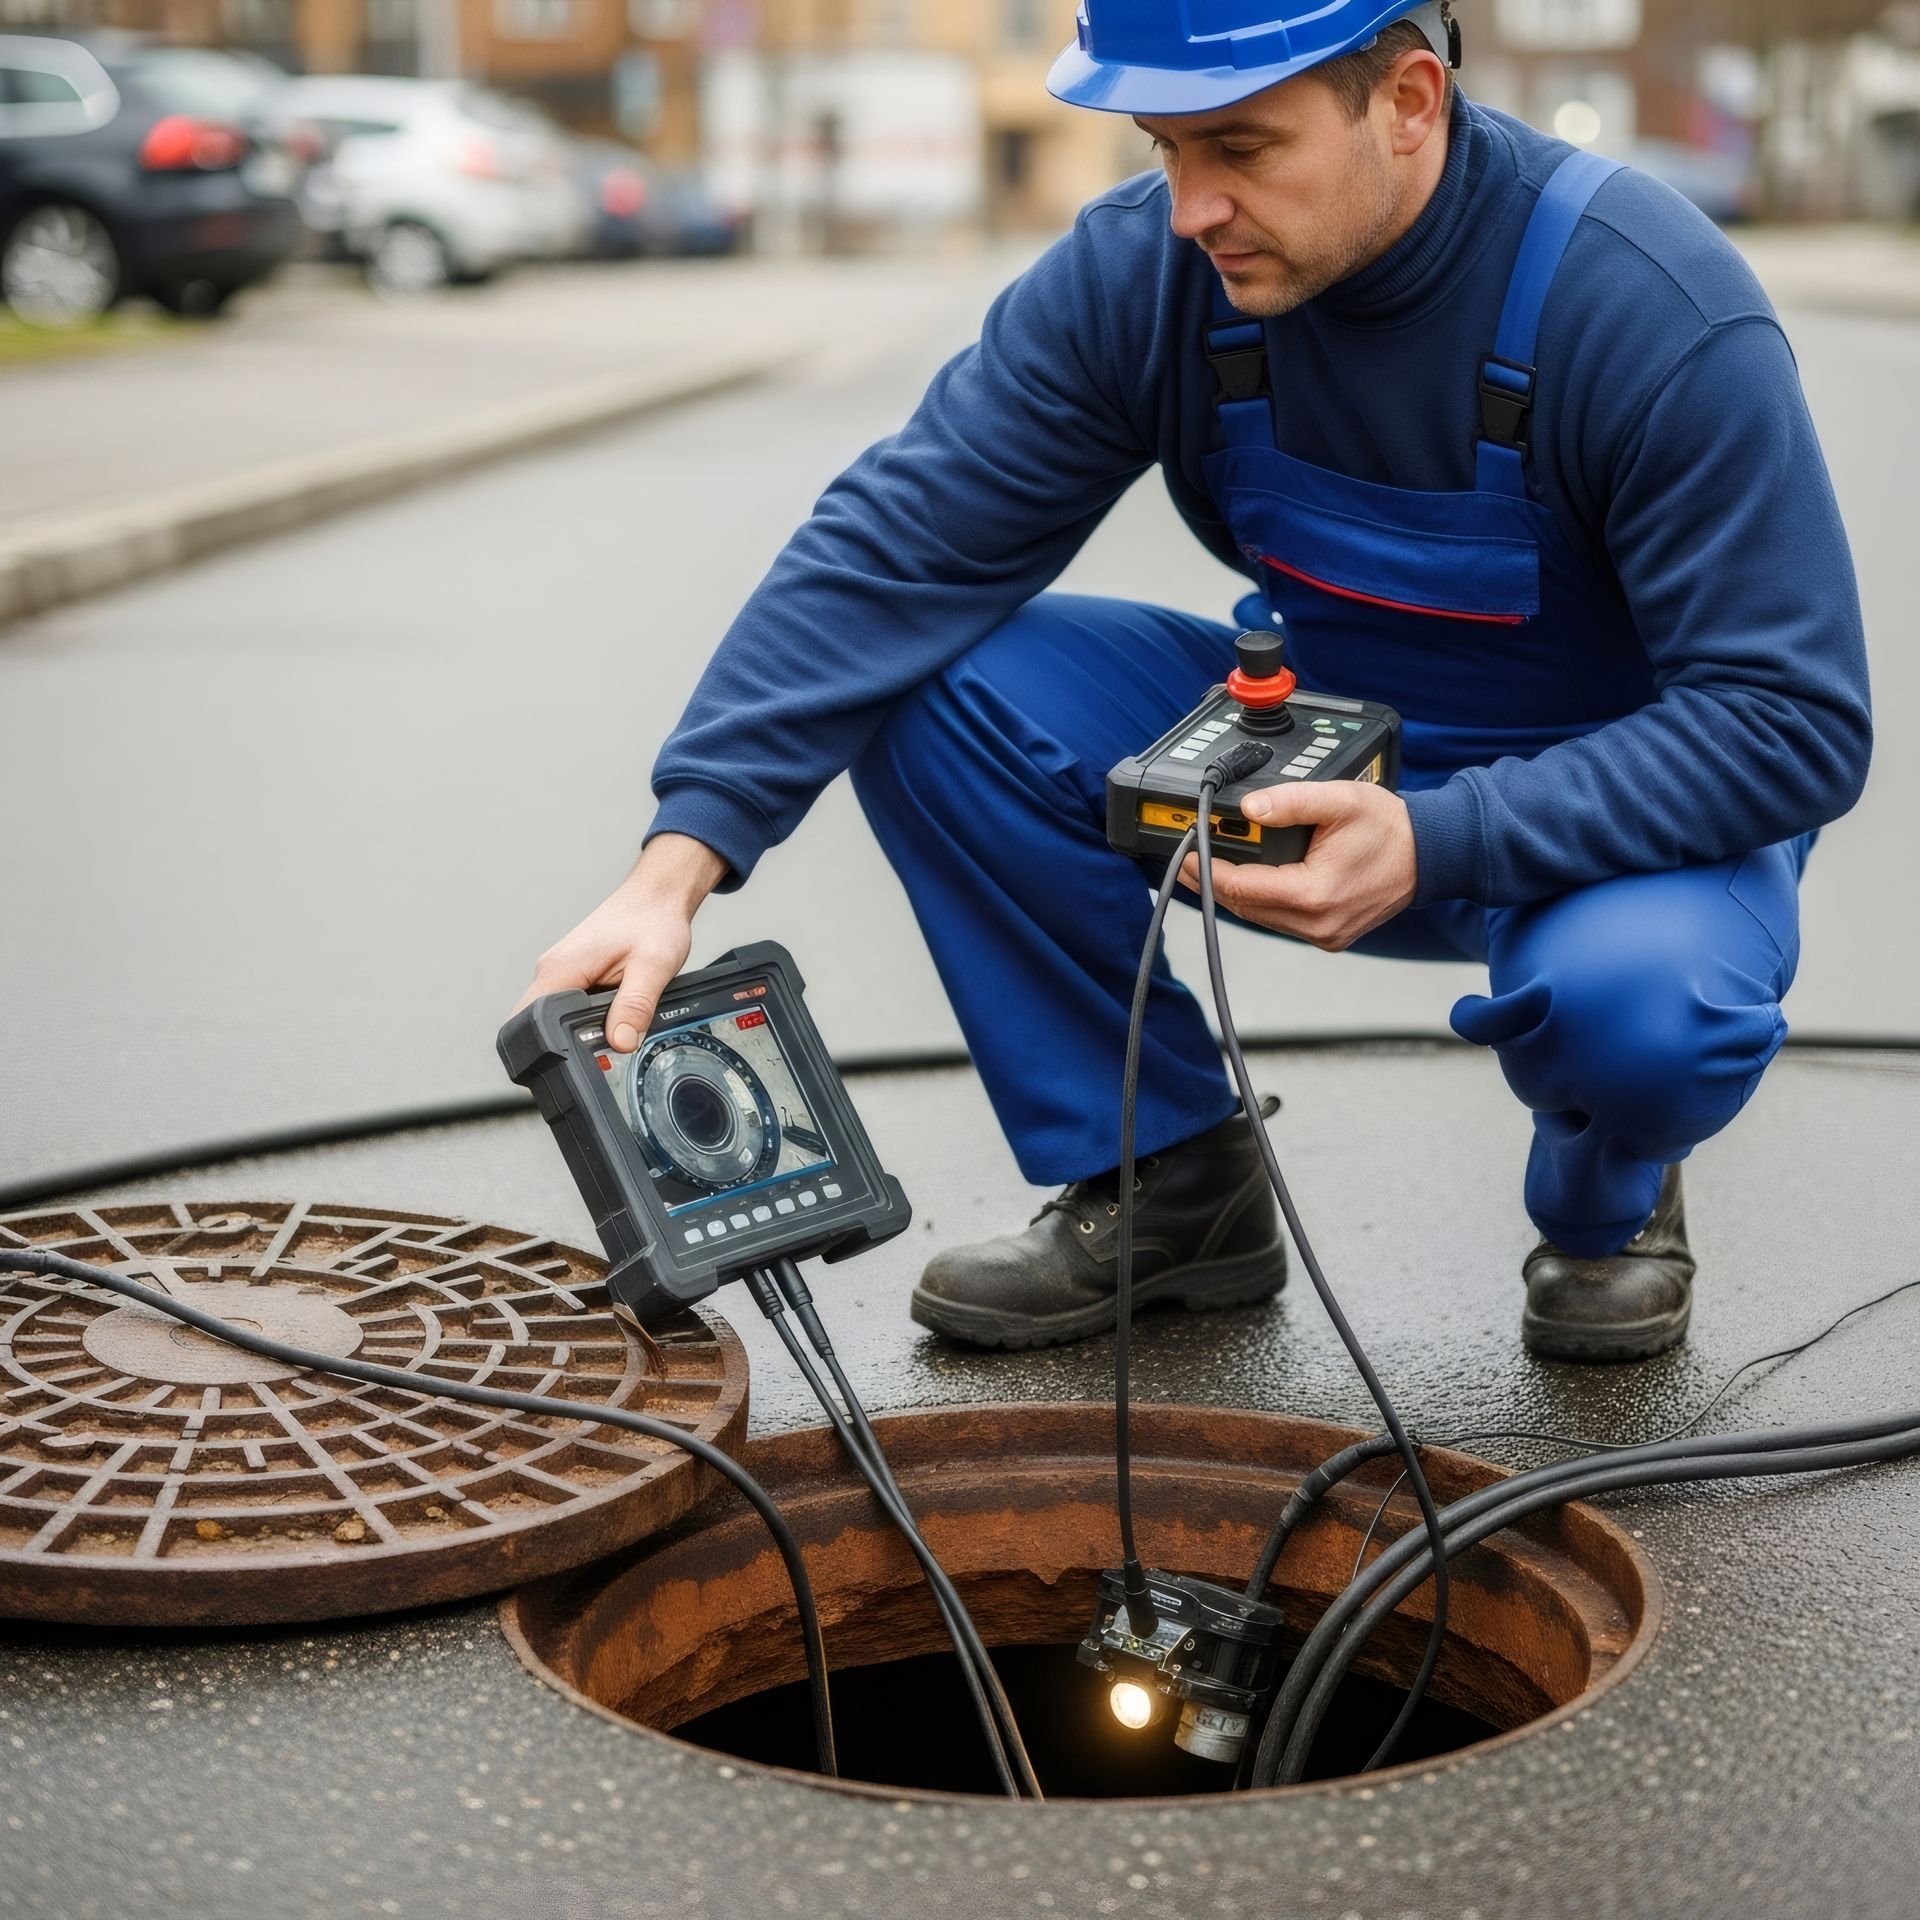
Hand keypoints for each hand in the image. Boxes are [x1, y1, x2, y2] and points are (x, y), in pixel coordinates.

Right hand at [514, 834, 728, 1050]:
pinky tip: (616, 1007)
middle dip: (572, 1043)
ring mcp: (561, 972)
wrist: (656, 897)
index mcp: (560, 969)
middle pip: (542, 1026)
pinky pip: (573, 1006)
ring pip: (559, 1018)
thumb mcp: (653, 967)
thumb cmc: (652, 920)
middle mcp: (553, 970)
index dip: (549, 1047)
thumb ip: (635, 1006)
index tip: (579, 1058)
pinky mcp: (573, 975)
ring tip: (618, 1017)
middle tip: (610, 1039)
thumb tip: (621, 1042)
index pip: (530, 1022)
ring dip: (585, 1028)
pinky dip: (593, 1016)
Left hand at [1178, 781, 1417, 951]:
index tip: (1185, 856)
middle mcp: (1318, 923)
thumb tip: (1251, 809)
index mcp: (1316, 895)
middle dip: (1212, 882)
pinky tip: (1249, 880)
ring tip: (1210, 867)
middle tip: (1187, 860)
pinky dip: (1261, 901)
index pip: (1243, 888)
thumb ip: (1291, 801)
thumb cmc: (1391, 829)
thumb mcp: (1340, 800)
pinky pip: (1281, 920)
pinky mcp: (1329, 935)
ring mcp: (1324, 934)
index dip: (1208, 872)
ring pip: (1261, 917)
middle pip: (1246, 907)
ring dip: (1235, 893)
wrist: (1430, 854)